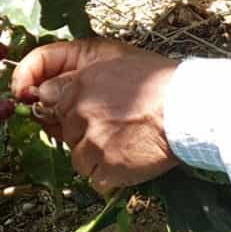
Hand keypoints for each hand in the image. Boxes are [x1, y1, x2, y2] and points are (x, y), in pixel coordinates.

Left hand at [9, 39, 180, 192]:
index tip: (63, 108)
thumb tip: (41, 91)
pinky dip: (108, 170)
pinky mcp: (105, 167)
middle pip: (62, 128)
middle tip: (111, 122)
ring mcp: (91, 141)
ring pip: (76, 154)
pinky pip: (93, 175)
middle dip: (80, 127)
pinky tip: (127, 154)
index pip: (43, 96)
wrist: (189, 110)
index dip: (56, 103)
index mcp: (78, 82)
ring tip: (123, 138)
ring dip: (94, 151)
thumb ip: (74, 68)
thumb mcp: (113, 56)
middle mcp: (79, 112)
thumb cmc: (157, 81)